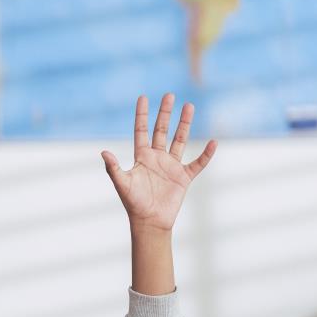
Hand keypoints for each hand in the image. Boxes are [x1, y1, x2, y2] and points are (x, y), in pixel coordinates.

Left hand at [101, 94, 215, 234]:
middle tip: (169, 95)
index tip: (143, 97)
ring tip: (189, 106)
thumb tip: (103, 152)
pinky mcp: (184, 176)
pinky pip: (198, 162)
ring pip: (180, 140)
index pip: (141, 131)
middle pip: (162, 130)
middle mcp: (157, 158)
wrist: (149, 221)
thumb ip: (113, 167)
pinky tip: (213, 143)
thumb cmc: (133, 203)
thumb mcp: (122, 183)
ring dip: (184, 124)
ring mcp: (172, 166)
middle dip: (165, 113)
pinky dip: (206, 154)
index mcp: (142, 157)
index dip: (142, 115)